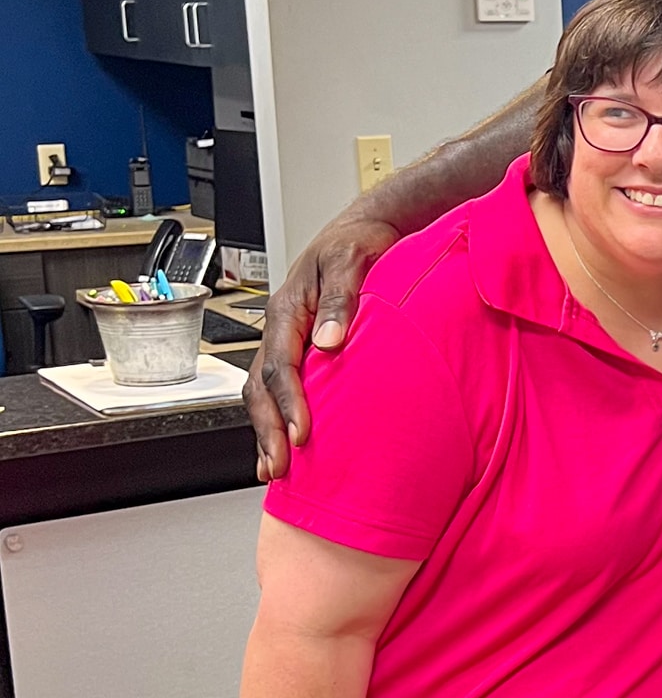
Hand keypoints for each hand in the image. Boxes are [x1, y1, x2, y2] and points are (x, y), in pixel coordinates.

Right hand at [245, 216, 398, 481]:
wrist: (365, 228)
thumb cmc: (357, 242)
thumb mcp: (350, 261)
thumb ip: (341, 299)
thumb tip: (329, 340)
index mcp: (287, 308)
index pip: (280, 366)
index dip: (288, 404)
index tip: (301, 436)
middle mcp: (281, 326)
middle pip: (261, 387)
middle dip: (266, 430)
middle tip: (276, 468)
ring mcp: (286, 337)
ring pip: (264, 391)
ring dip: (267, 430)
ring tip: (274, 469)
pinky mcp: (300, 345)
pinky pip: (280, 386)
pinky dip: (279, 416)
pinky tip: (288, 442)